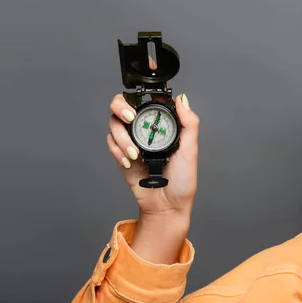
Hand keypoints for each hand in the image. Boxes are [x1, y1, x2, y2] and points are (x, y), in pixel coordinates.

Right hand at [107, 91, 199, 220]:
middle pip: (120, 106)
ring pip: (114, 125)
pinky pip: (111, 144)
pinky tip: (129, 162)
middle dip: (120, 108)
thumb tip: (182, 99)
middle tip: (129, 117)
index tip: (139, 106)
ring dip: (121, 137)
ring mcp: (131, 141)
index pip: (145, 101)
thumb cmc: (182, 181)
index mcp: (161, 125)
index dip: (138, 97)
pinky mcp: (121, 155)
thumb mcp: (190, 150)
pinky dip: (117, 151)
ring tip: (134, 154)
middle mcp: (144, 130)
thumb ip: (189, 123)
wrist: (167, 206)